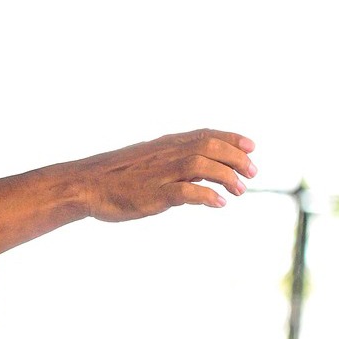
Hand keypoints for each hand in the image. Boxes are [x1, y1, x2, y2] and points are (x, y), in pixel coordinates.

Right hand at [71, 129, 255, 222]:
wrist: (85, 185)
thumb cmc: (114, 177)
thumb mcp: (146, 162)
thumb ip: (171, 163)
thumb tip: (197, 174)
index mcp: (165, 145)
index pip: (206, 135)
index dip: (232, 139)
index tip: (251, 147)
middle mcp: (167, 154)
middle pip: (211, 147)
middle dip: (236, 158)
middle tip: (253, 173)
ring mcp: (160, 173)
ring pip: (203, 165)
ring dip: (226, 175)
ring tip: (240, 190)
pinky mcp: (154, 193)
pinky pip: (186, 192)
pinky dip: (206, 195)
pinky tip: (218, 203)